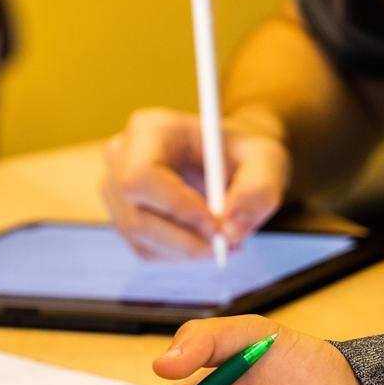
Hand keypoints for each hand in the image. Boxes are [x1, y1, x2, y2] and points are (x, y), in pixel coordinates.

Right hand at [101, 107, 290, 259]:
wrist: (229, 159)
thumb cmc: (244, 152)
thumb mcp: (267, 160)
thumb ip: (259, 189)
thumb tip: (231, 230)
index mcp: (150, 129)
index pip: (141, 177)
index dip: (175, 208)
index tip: (216, 224)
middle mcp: (121, 158)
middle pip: (136, 218)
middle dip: (185, 241)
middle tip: (227, 245)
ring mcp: (116, 190)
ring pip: (142, 240)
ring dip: (188, 250)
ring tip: (227, 239)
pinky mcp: (123, 219)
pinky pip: (147, 251)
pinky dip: (181, 255)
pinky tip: (205, 237)